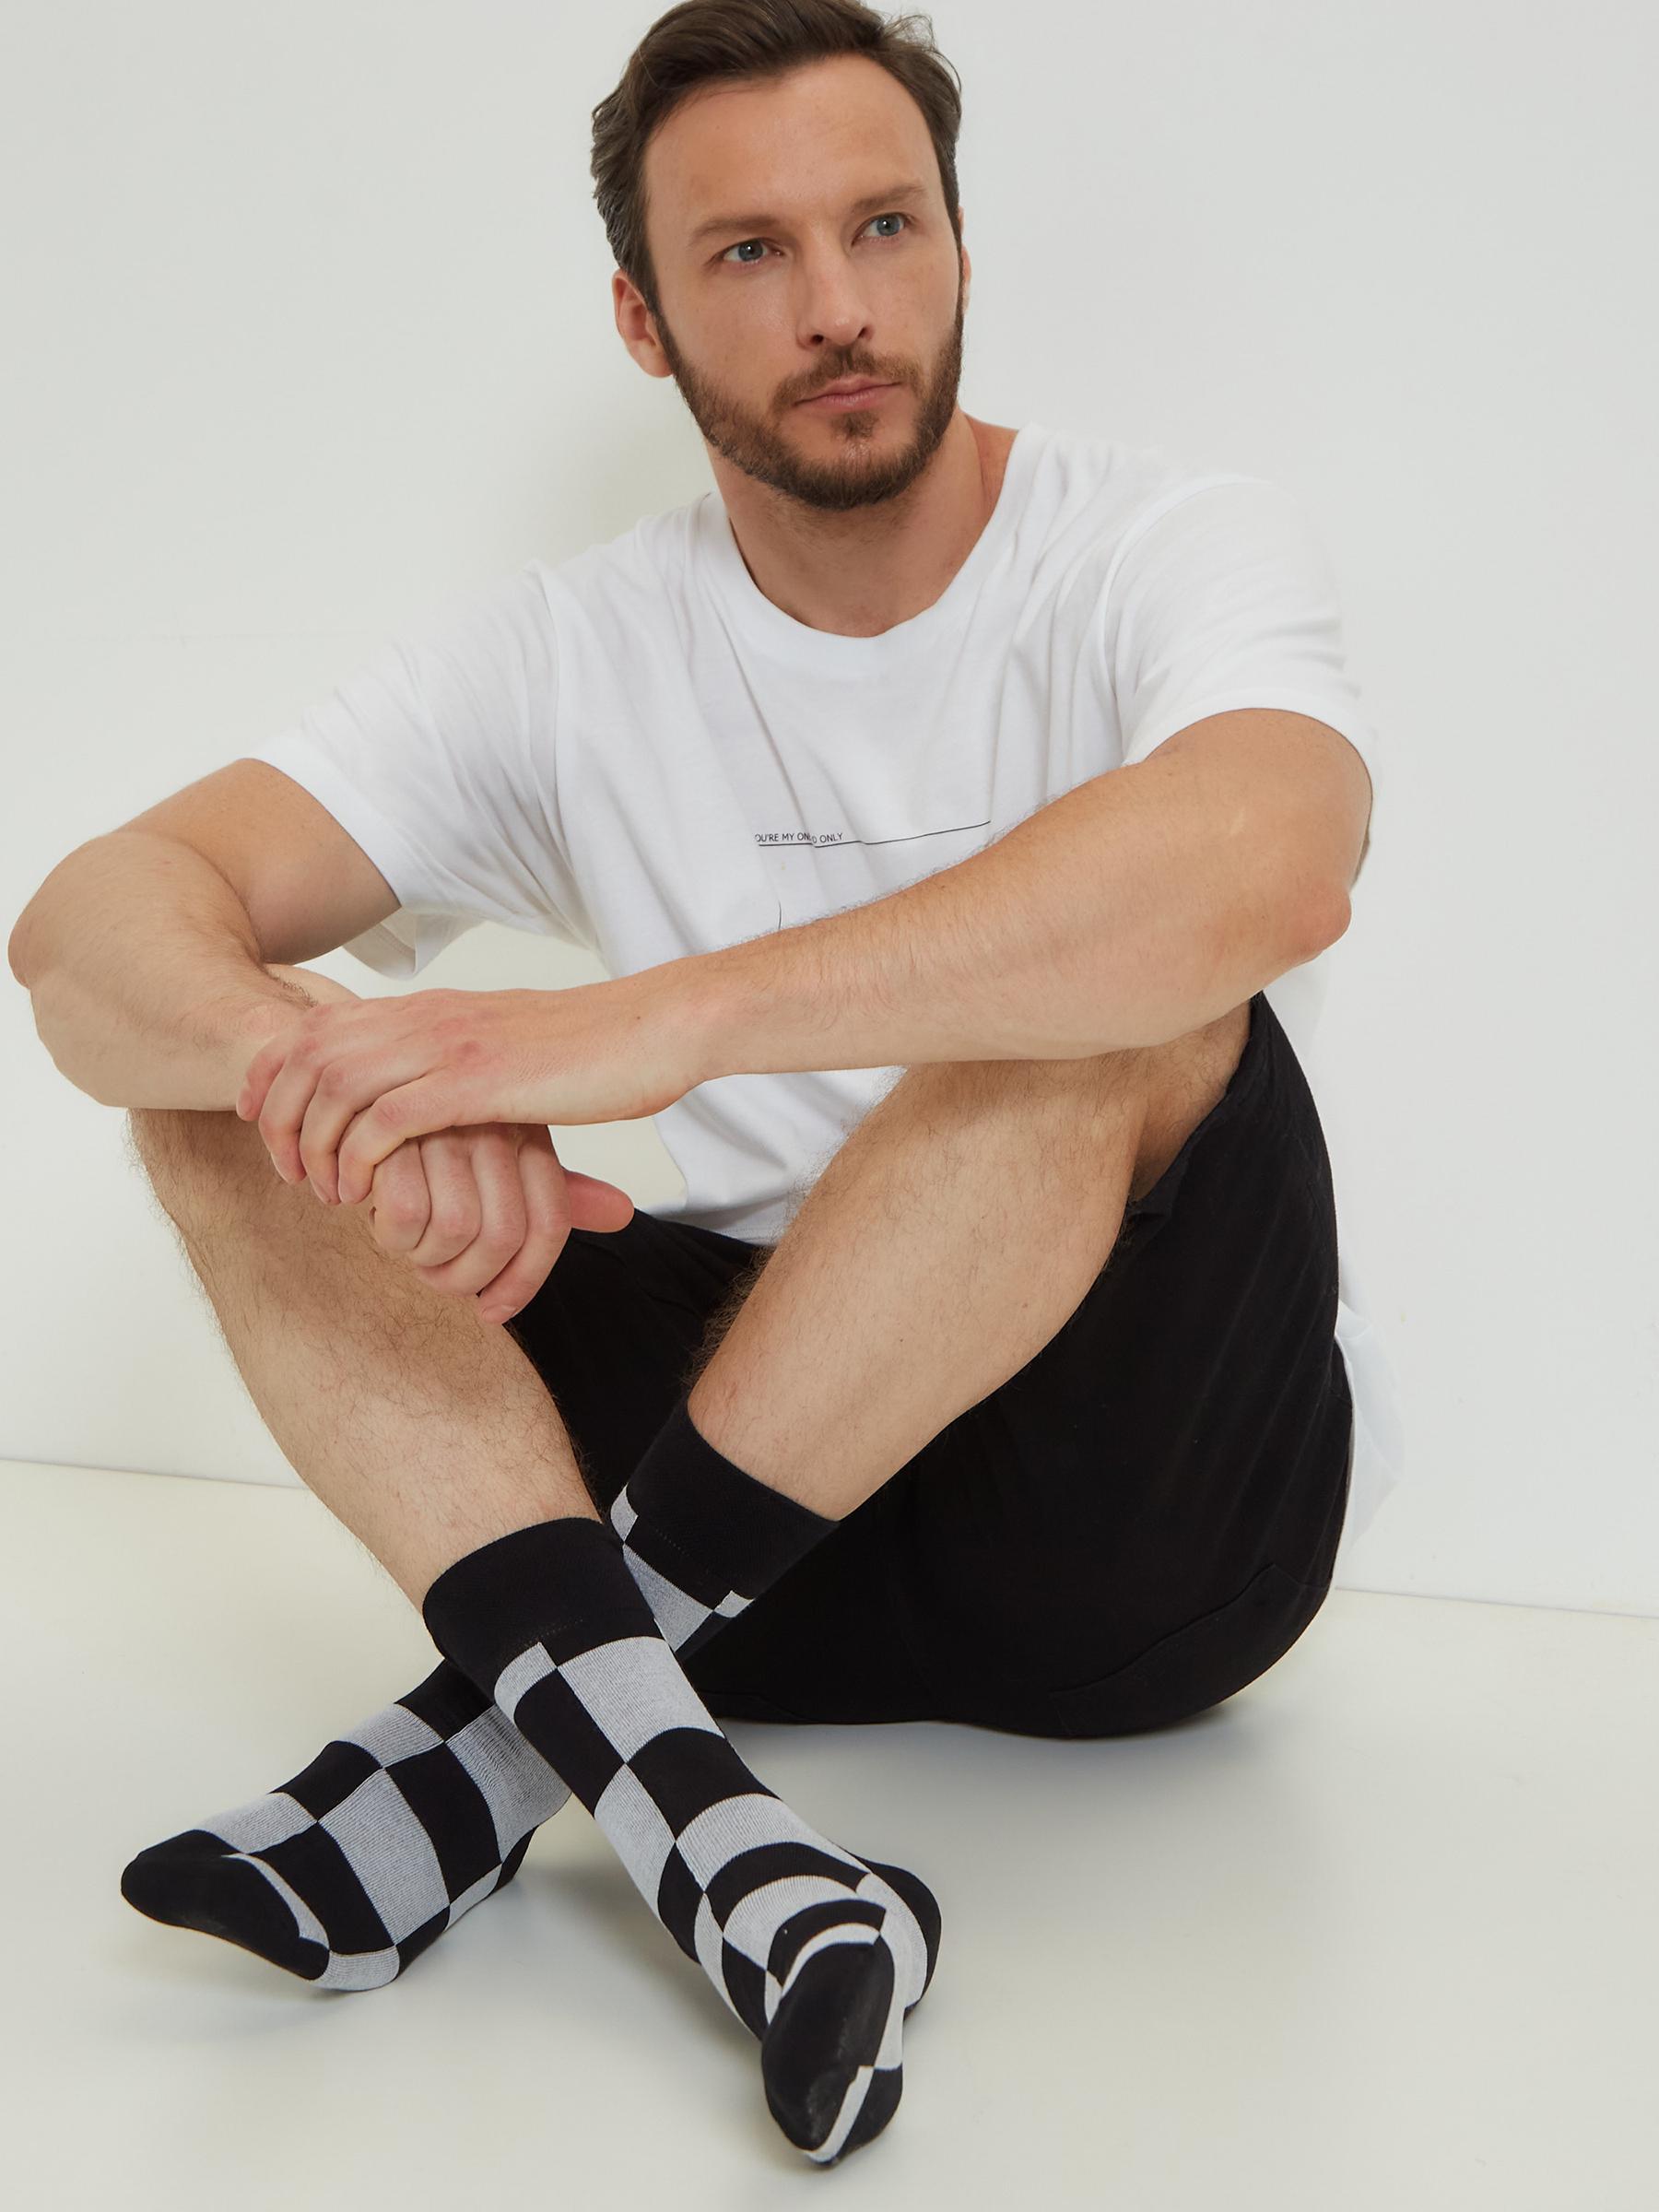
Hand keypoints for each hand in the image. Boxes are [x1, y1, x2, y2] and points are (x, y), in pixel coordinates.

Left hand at [237, 975, 703, 1204]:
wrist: (659, 1027)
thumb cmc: (599, 1047)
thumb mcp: (511, 1044)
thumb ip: (465, 1057)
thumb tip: (438, 1089)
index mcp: (434, 1008)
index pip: (318, 1026)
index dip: (273, 1070)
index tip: (258, 1116)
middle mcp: (429, 1017)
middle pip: (308, 1053)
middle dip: (278, 1113)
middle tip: (284, 1169)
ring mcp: (449, 1046)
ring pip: (335, 1086)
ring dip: (315, 1142)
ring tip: (324, 1190)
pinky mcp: (476, 1083)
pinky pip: (386, 1120)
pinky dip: (361, 1159)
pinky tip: (364, 1191)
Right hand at [363, 1120, 632, 1324]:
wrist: (344, 1057)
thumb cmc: (424, 1118)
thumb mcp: (503, 1148)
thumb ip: (557, 1187)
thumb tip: (623, 1213)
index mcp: (528, 1131)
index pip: (548, 1226)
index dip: (523, 1281)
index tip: (492, 1312)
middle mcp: (495, 1125)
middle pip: (502, 1239)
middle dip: (459, 1278)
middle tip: (429, 1274)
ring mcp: (446, 1123)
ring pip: (454, 1232)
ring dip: (418, 1255)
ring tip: (396, 1236)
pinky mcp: (392, 1126)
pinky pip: (403, 1217)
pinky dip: (385, 1233)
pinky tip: (366, 1212)